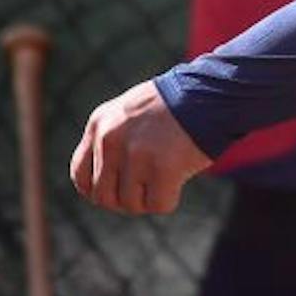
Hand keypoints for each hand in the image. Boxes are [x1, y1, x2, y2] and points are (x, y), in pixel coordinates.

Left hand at [69, 79, 210, 214]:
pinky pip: (158, 205)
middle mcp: (111, 139)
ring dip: (149, 199)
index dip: (98, 190)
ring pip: (130, 204)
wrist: (214, 90)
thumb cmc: (178, 104)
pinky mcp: (163, 168)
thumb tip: (102, 186)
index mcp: (100, 123)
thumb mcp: (132, 111)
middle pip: (103, 196)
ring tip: (167, 179)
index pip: (81, 175)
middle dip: (125, 199)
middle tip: (147, 189)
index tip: (118, 190)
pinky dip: (169, 200)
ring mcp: (136, 154)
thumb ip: (113, 139)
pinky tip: (179, 182)